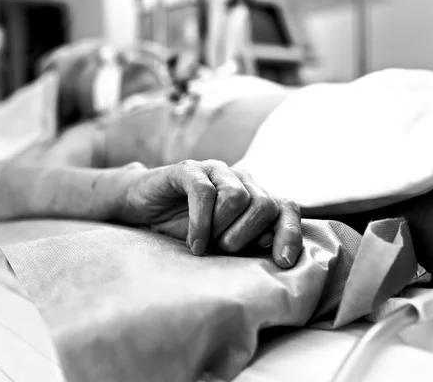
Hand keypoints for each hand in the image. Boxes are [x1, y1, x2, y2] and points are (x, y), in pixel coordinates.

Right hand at [121, 160, 302, 267]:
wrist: (142, 210)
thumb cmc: (185, 229)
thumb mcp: (220, 242)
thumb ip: (247, 241)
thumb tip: (271, 246)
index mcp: (254, 197)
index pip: (286, 208)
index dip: (290, 233)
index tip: (284, 262)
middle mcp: (240, 180)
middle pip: (265, 205)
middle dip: (247, 236)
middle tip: (223, 250)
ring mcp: (215, 171)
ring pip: (237, 197)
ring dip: (221, 228)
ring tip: (204, 244)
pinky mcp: (189, 170)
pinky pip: (204, 192)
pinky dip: (201, 223)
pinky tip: (194, 243)